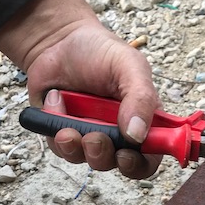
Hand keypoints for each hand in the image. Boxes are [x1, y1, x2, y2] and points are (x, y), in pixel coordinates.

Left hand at [0, 0, 161, 178]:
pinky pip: (61, 148)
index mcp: (143, 120)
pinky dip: (55, 129)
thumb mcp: (129, 66)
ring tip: (68, 127)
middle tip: (94, 137)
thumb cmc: (99, 51)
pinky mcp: (64, 136)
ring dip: (77, 147)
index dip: (141, 164)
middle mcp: (119, 134)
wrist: (58, 40)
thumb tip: (137, 135)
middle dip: (104, 155)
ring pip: (88, 160)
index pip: (150, 157)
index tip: (127, 155)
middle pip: (118, 164)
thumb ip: (141, 98)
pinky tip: (56, 102)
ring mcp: (90, 136)